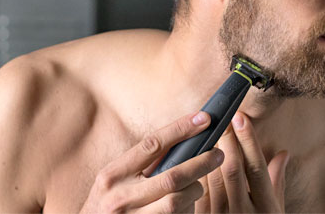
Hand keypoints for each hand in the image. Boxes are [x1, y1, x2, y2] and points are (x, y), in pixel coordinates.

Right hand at [80, 112, 223, 213]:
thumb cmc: (106, 207)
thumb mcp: (114, 182)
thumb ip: (140, 165)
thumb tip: (181, 141)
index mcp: (112, 175)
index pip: (152, 144)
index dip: (180, 129)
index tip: (203, 119)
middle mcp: (120, 197)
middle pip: (172, 176)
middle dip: (201, 163)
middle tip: (218, 154)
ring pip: (177, 201)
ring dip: (195, 190)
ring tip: (200, 185)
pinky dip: (187, 209)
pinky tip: (190, 204)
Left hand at [196, 112, 289, 212]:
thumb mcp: (275, 210)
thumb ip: (277, 182)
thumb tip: (283, 153)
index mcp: (266, 209)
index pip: (256, 167)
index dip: (248, 140)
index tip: (240, 117)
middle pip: (232, 170)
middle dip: (227, 140)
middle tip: (223, 118)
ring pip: (213, 178)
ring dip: (211, 153)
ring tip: (211, 131)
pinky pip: (200, 191)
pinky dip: (200, 170)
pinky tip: (200, 154)